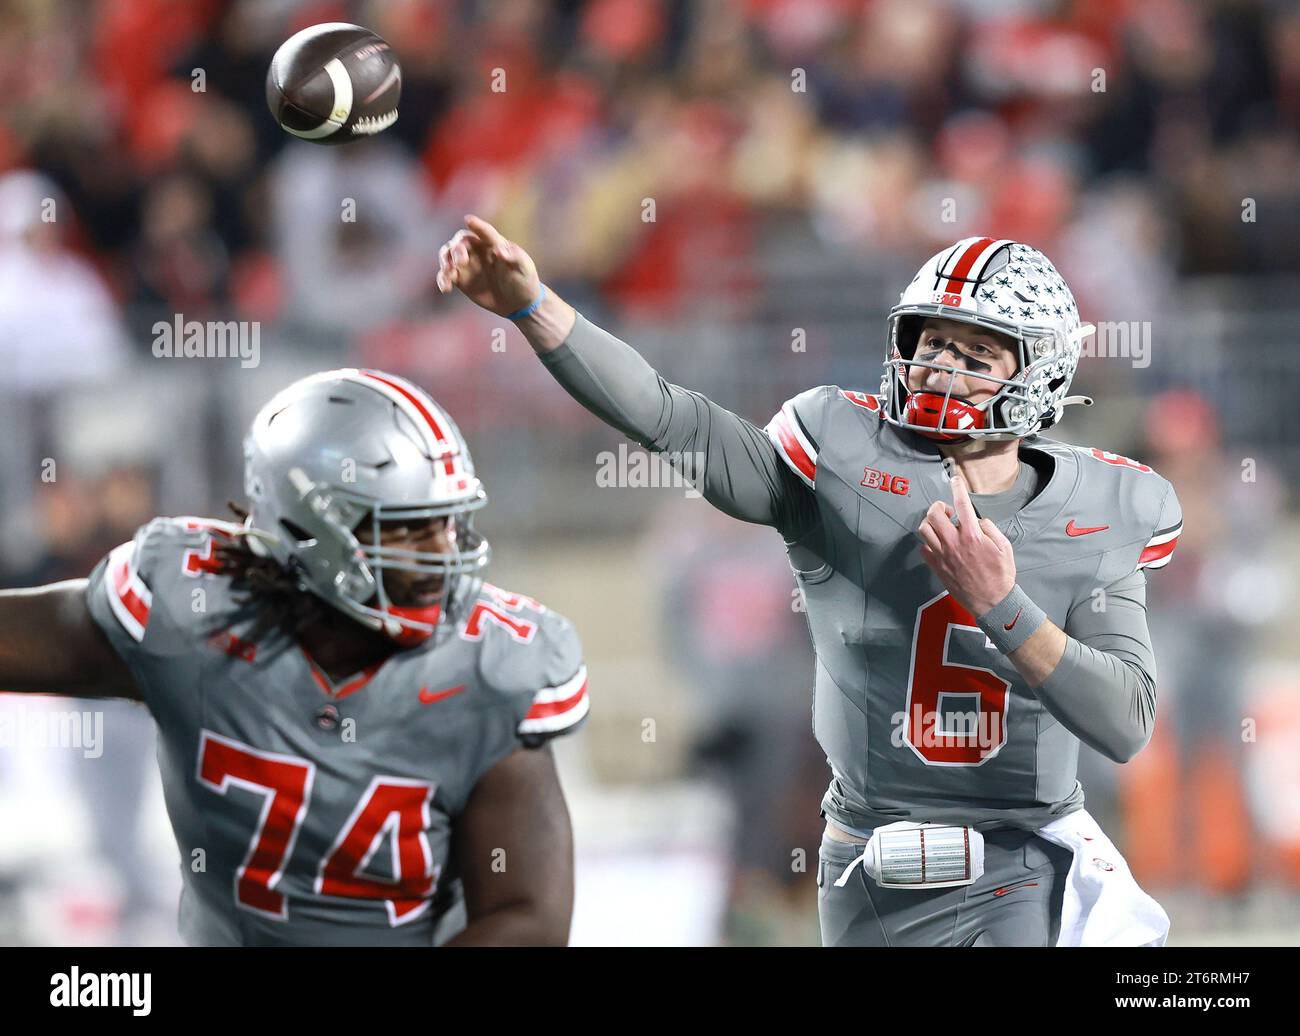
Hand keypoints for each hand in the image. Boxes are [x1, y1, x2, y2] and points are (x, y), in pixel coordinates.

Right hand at [435, 214, 540, 317]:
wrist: (518, 302)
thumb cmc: (524, 280)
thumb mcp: (524, 268)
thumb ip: (514, 257)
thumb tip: (499, 250)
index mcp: (494, 243)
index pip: (484, 232)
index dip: (477, 226)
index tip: (469, 220)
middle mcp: (478, 250)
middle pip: (460, 242)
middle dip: (457, 250)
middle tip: (460, 262)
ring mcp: (467, 264)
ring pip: (448, 256)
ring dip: (445, 262)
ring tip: (449, 274)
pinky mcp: (461, 279)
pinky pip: (446, 275)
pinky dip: (443, 279)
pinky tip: (446, 288)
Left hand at [916, 473, 1016, 616]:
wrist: (992, 602)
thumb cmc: (1001, 574)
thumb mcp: (1004, 547)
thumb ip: (990, 528)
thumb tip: (976, 520)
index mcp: (972, 535)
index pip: (961, 504)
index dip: (957, 487)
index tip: (954, 478)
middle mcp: (954, 542)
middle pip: (933, 514)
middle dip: (938, 506)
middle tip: (947, 511)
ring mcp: (942, 555)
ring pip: (924, 529)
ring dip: (930, 522)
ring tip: (941, 525)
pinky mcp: (936, 566)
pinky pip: (924, 547)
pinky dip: (929, 541)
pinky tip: (940, 543)